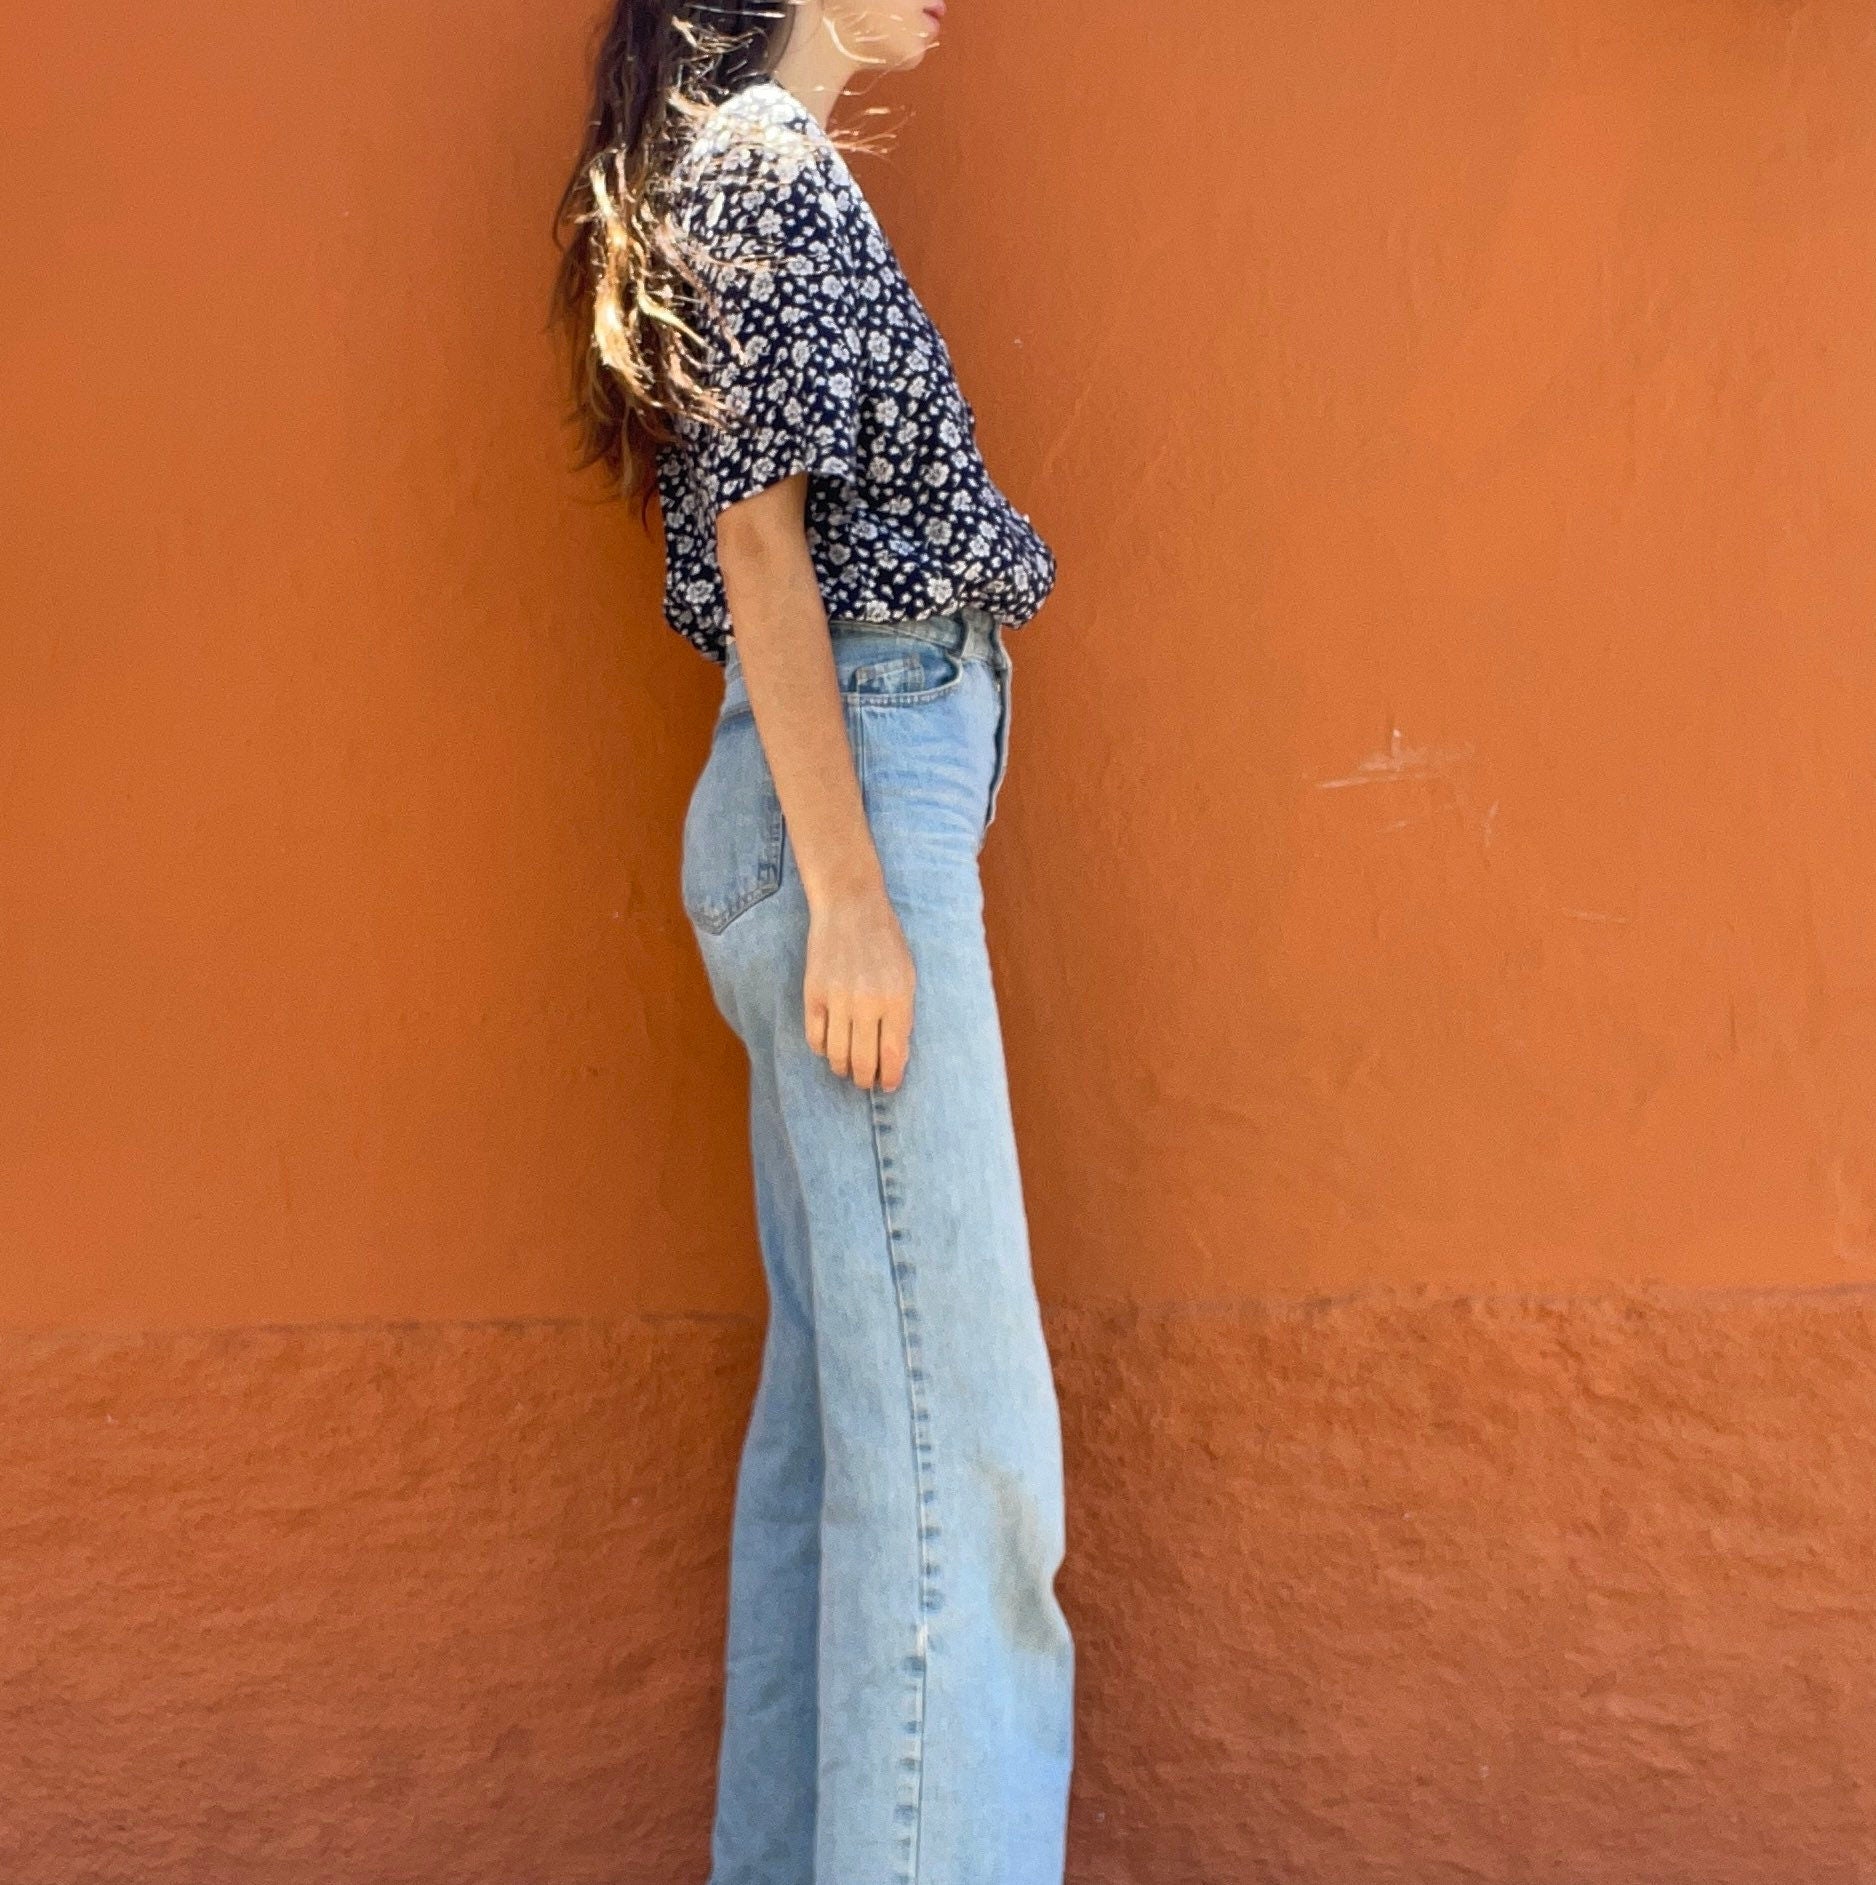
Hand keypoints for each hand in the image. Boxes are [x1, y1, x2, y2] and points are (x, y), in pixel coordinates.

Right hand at [803, 883, 916, 1091]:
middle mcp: (867, 1002)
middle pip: (864, 1061)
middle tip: (867, 1082)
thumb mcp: (907, 976)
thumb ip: (903, 1015)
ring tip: (847, 1069)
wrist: (850, 906)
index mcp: (897, 999)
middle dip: (866, 1079)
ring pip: (837, 1054)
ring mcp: (837, 998)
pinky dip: (822, 1049)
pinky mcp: (813, 992)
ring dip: (843, 1068)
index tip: (889, 1085)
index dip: (891, 1077)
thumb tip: (895, 1055)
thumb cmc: (885, 941)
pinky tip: (830, 1048)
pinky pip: (814, 1037)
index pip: (893, 1055)